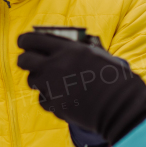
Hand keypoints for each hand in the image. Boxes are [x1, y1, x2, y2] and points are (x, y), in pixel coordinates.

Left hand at [16, 32, 145, 144]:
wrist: (121, 107)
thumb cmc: (114, 77)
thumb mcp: (96, 54)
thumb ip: (76, 49)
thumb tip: (59, 45)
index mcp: (66, 49)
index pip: (31, 39)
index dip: (25, 40)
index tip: (24, 42)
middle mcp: (54, 66)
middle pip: (24, 60)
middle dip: (26, 60)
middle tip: (31, 61)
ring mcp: (52, 87)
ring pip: (32, 80)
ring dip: (38, 79)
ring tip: (52, 80)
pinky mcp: (54, 106)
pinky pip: (42, 99)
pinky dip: (49, 97)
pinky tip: (62, 96)